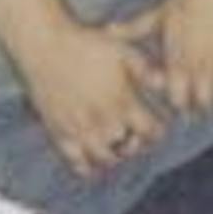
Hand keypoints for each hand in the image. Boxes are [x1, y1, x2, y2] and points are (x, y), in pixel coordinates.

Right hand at [17, 18, 167, 177]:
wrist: (47, 48)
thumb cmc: (87, 45)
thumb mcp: (123, 51)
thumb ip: (146, 71)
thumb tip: (165, 85)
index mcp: (123, 101)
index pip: (150, 131)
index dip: (157, 131)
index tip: (156, 127)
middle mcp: (103, 121)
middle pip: (129, 148)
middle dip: (137, 144)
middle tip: (136, 137)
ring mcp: (80, 130)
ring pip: (105, 159)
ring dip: (115, 156)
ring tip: (117, 146)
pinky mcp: (59, 134)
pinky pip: (76, 163)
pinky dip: (88, 168)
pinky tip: (93, 161)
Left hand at [107, 0, 212, 116]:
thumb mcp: (161, 12)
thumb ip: (135, 28)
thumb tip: (106, 30)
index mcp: (177, 59)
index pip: (176, 99)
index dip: (178, 99)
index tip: (181, 90)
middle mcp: (199, 64)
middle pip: (201, 104)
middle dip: (200, 103)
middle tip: (201, 92)